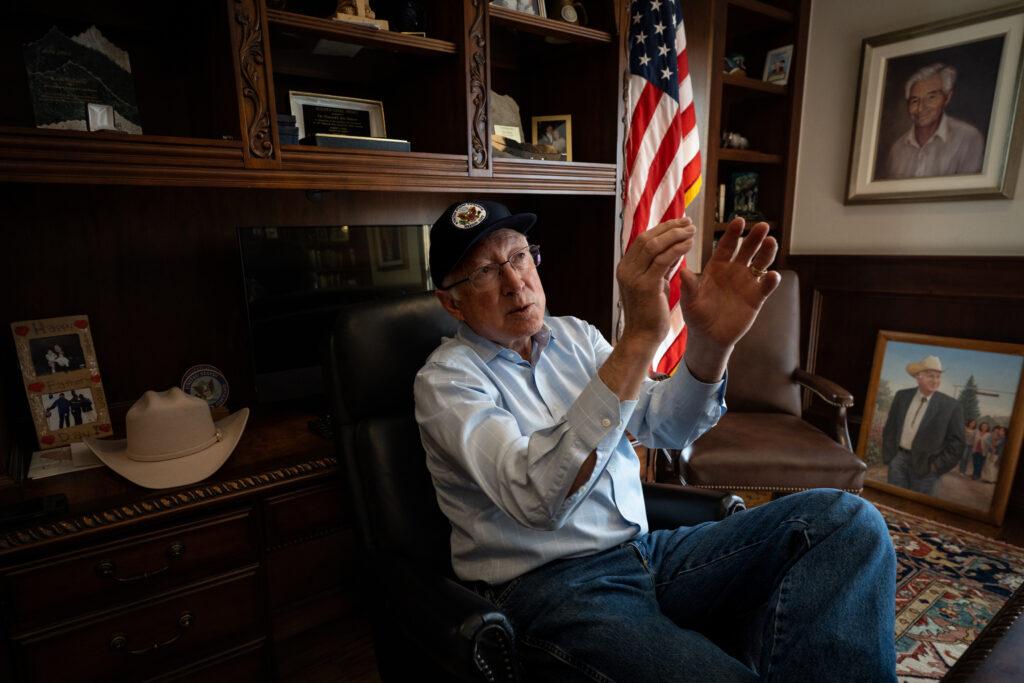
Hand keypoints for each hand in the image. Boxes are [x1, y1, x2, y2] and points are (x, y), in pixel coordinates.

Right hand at [616, 218, 695, 351]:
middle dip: (670, 227)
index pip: (643, 239)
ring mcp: (633, 277)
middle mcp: (626, 270)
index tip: (680, 222)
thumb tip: (672, 247)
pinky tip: (690, 245)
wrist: (642, 337)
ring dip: (675, 235)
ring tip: (692, 231)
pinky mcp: (645, 285)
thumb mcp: (653, 284)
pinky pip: (663, 259)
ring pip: (654, 245)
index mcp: (625, 268)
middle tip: (689, 223)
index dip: (662, 228)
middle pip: (647, 238)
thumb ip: (658, 266)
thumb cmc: (650, 313)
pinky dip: (678, 249)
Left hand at [678, 217, 779, 379]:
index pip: (726, 245)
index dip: (733, 233)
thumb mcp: (690, 301)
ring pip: (760, 264)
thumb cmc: (696, 315)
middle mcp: (734, 271)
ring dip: (767, 252)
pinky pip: (765, 286)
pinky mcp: (756, 298)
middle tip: (762, 226)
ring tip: (771, 242)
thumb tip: (682, 271)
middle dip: (754, 237)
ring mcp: (746, 283)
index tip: (739, 221)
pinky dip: (770, 281)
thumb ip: (688, 286)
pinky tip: (773, 275)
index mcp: (716, 267)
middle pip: (747, 250)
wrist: (708, 337)